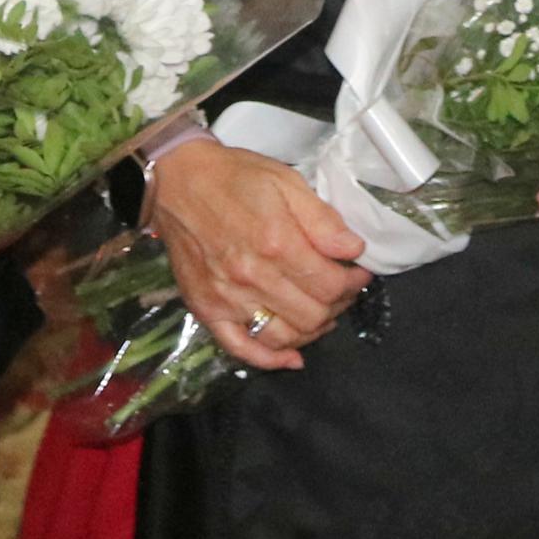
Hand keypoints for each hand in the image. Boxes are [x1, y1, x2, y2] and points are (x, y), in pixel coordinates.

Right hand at [145, 141, 369, 371]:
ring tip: (322, 310)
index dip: (354, 282)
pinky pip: (242, 348)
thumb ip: (322, 219)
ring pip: (285, 337)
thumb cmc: (235, 177)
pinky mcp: (207, 310)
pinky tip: (292, 357)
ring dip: (313, 330)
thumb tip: (354, 250)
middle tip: (342, 287)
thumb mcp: (287, 181)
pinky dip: (270, 360)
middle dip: (338, 304)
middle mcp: (252, 277)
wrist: (179, 181)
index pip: (330, 285)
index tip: (359, 271)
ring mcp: (227, 299)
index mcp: (276, 242)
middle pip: (313, 315)